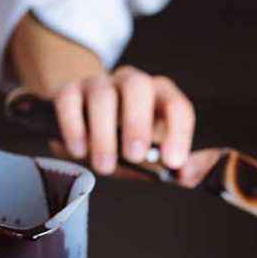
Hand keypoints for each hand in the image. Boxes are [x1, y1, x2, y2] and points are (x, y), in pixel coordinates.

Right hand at [52, 65, 196, 182]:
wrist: (86, 123)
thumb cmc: (127, 140)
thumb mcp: (153, 154)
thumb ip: (175, 165)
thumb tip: (188, 174)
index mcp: (159, 95)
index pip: (176, 106)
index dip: (178, 133)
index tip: (173, 162)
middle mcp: (130, 82)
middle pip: (138, 87)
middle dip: (137, 123)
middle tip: (135, 156)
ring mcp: (98, 84)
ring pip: (102, 96)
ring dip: (104, 134)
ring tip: (105, 166)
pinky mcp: (68, 91)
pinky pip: (69, 101)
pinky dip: (74, 127)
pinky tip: (79, 151)